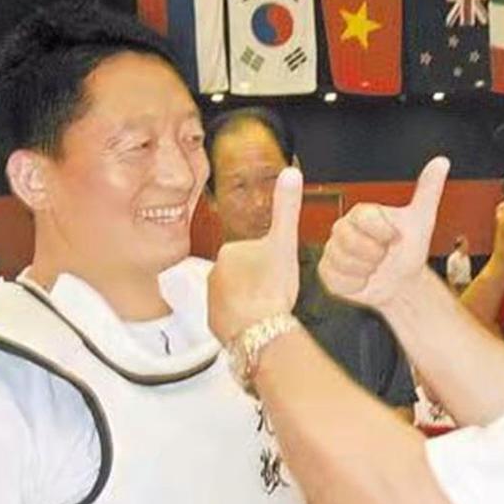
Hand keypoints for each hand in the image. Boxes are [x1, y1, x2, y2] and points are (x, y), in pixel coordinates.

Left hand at [208, 167, 302, 343]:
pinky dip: (243, 321)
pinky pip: (231, 319)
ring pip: (236, 296)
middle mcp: (213, 275)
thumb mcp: (285, 242)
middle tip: (274, 293)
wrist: (260, 331)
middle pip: (243, 275)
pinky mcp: (214, 324)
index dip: (269, 264)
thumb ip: (287, 207)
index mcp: (229, 252)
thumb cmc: (271, 288)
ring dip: (250, 302)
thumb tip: (292, 172)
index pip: (252, 253)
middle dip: (257, 283)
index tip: (277, 275)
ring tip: (266, 310)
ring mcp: (212, 300)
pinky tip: (257, 323)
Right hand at [319, 157, 449, 309]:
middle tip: (385, 255)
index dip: (381, 232)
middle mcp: (342, 228)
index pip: (363, 219)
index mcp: (361, 213)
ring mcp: (332, 250)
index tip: (394, 238)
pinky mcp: (327, 272)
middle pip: (349, 241)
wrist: (402, 281)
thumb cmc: (409, 249)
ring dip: (366, 271)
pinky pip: (336, 280)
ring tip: (375, 267)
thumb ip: (428, 190)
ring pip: (343, 262)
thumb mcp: (422, 220)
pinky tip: (364, 279)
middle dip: (374, 255)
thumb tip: (441, 161)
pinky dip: (355, 284)